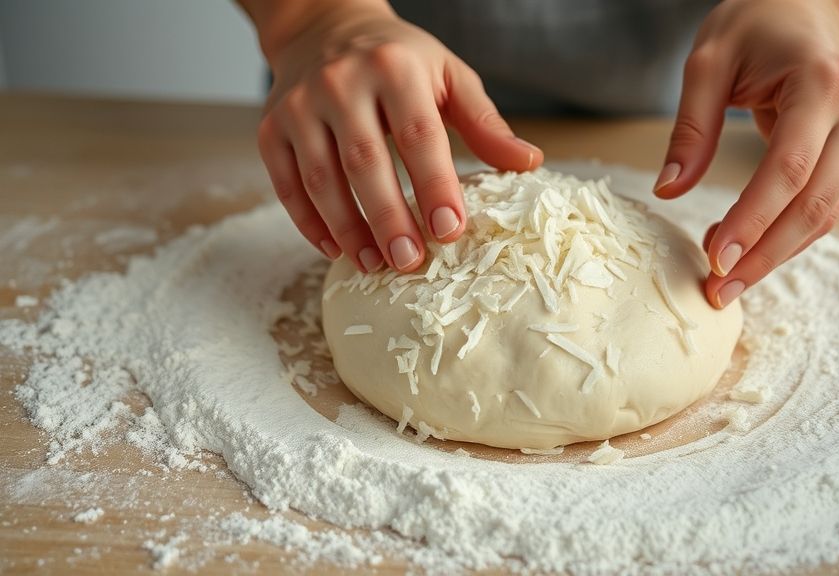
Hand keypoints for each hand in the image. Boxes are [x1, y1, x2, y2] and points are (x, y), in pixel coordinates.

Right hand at [246, 0, 541, 271]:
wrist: (322, 27)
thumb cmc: (398, 60)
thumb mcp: (448, 76)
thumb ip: (484, 122)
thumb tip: (529, 163)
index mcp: (394, 69)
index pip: (418, 134)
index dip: (434, 185)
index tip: (451, 230)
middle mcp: (340, 83)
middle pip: (364, 161)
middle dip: (388, 217)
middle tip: (410, 261)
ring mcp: (299, 106)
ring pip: (321, 178)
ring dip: (348, 228)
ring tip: (374, 265)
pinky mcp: (270, 128)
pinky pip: (286, 184)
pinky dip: (309, 222)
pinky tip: (336, 249)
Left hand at [655, 0, 838, 307]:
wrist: (808, 6)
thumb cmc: (756, 25)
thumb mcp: (708, 63)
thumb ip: (690, 128)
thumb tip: (669, 191)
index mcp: (821, 85)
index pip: (788, 168)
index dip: (753, 220)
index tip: (716, 259)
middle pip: (814, 204)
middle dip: (764, 255)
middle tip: (717, 290)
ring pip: (824, 216)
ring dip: (774, 255)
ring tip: (723, 279)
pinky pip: (824, 208)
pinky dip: (786, 238)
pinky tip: (746, 252)